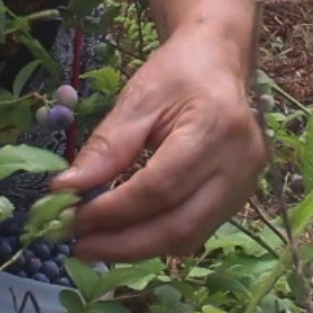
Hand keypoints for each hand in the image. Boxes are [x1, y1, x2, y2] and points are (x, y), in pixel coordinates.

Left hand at [50, 32, 267, 262]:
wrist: (220, 64)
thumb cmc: (178, 75)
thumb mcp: (137, 100)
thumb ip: (106, 147)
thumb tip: (66, 189)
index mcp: (214, 130)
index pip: (160, 188)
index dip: (114, 211)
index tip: (73, 219)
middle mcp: (239, 165)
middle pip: (179, 225)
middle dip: (124, 244)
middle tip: (80, 246)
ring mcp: (246, 185)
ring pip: (190, 237)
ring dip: (139, 248)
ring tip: (97, 243)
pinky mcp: (241, 198)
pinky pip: (196, 230)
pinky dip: (157, 237)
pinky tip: (127, 232)